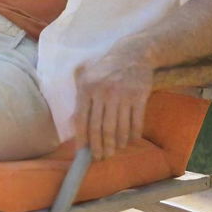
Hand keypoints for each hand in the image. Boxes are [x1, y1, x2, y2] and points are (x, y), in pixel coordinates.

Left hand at [73, 40, 152, 160]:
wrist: (132, 54)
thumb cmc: (106, 70)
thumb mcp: (88, 79)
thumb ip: (80, 101)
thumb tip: (72, 126)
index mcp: (88, 88)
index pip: (82, 120)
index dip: (82, 140)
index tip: (83, 154)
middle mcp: (104, 92)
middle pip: (101, 128)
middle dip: (100, 147)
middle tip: (101, 157)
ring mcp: (123, 95)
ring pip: (118, 128)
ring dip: (116, 144)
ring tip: (114, 151)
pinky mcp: (139, 96)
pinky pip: (136, 123)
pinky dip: (133, 135)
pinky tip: (130, 140)